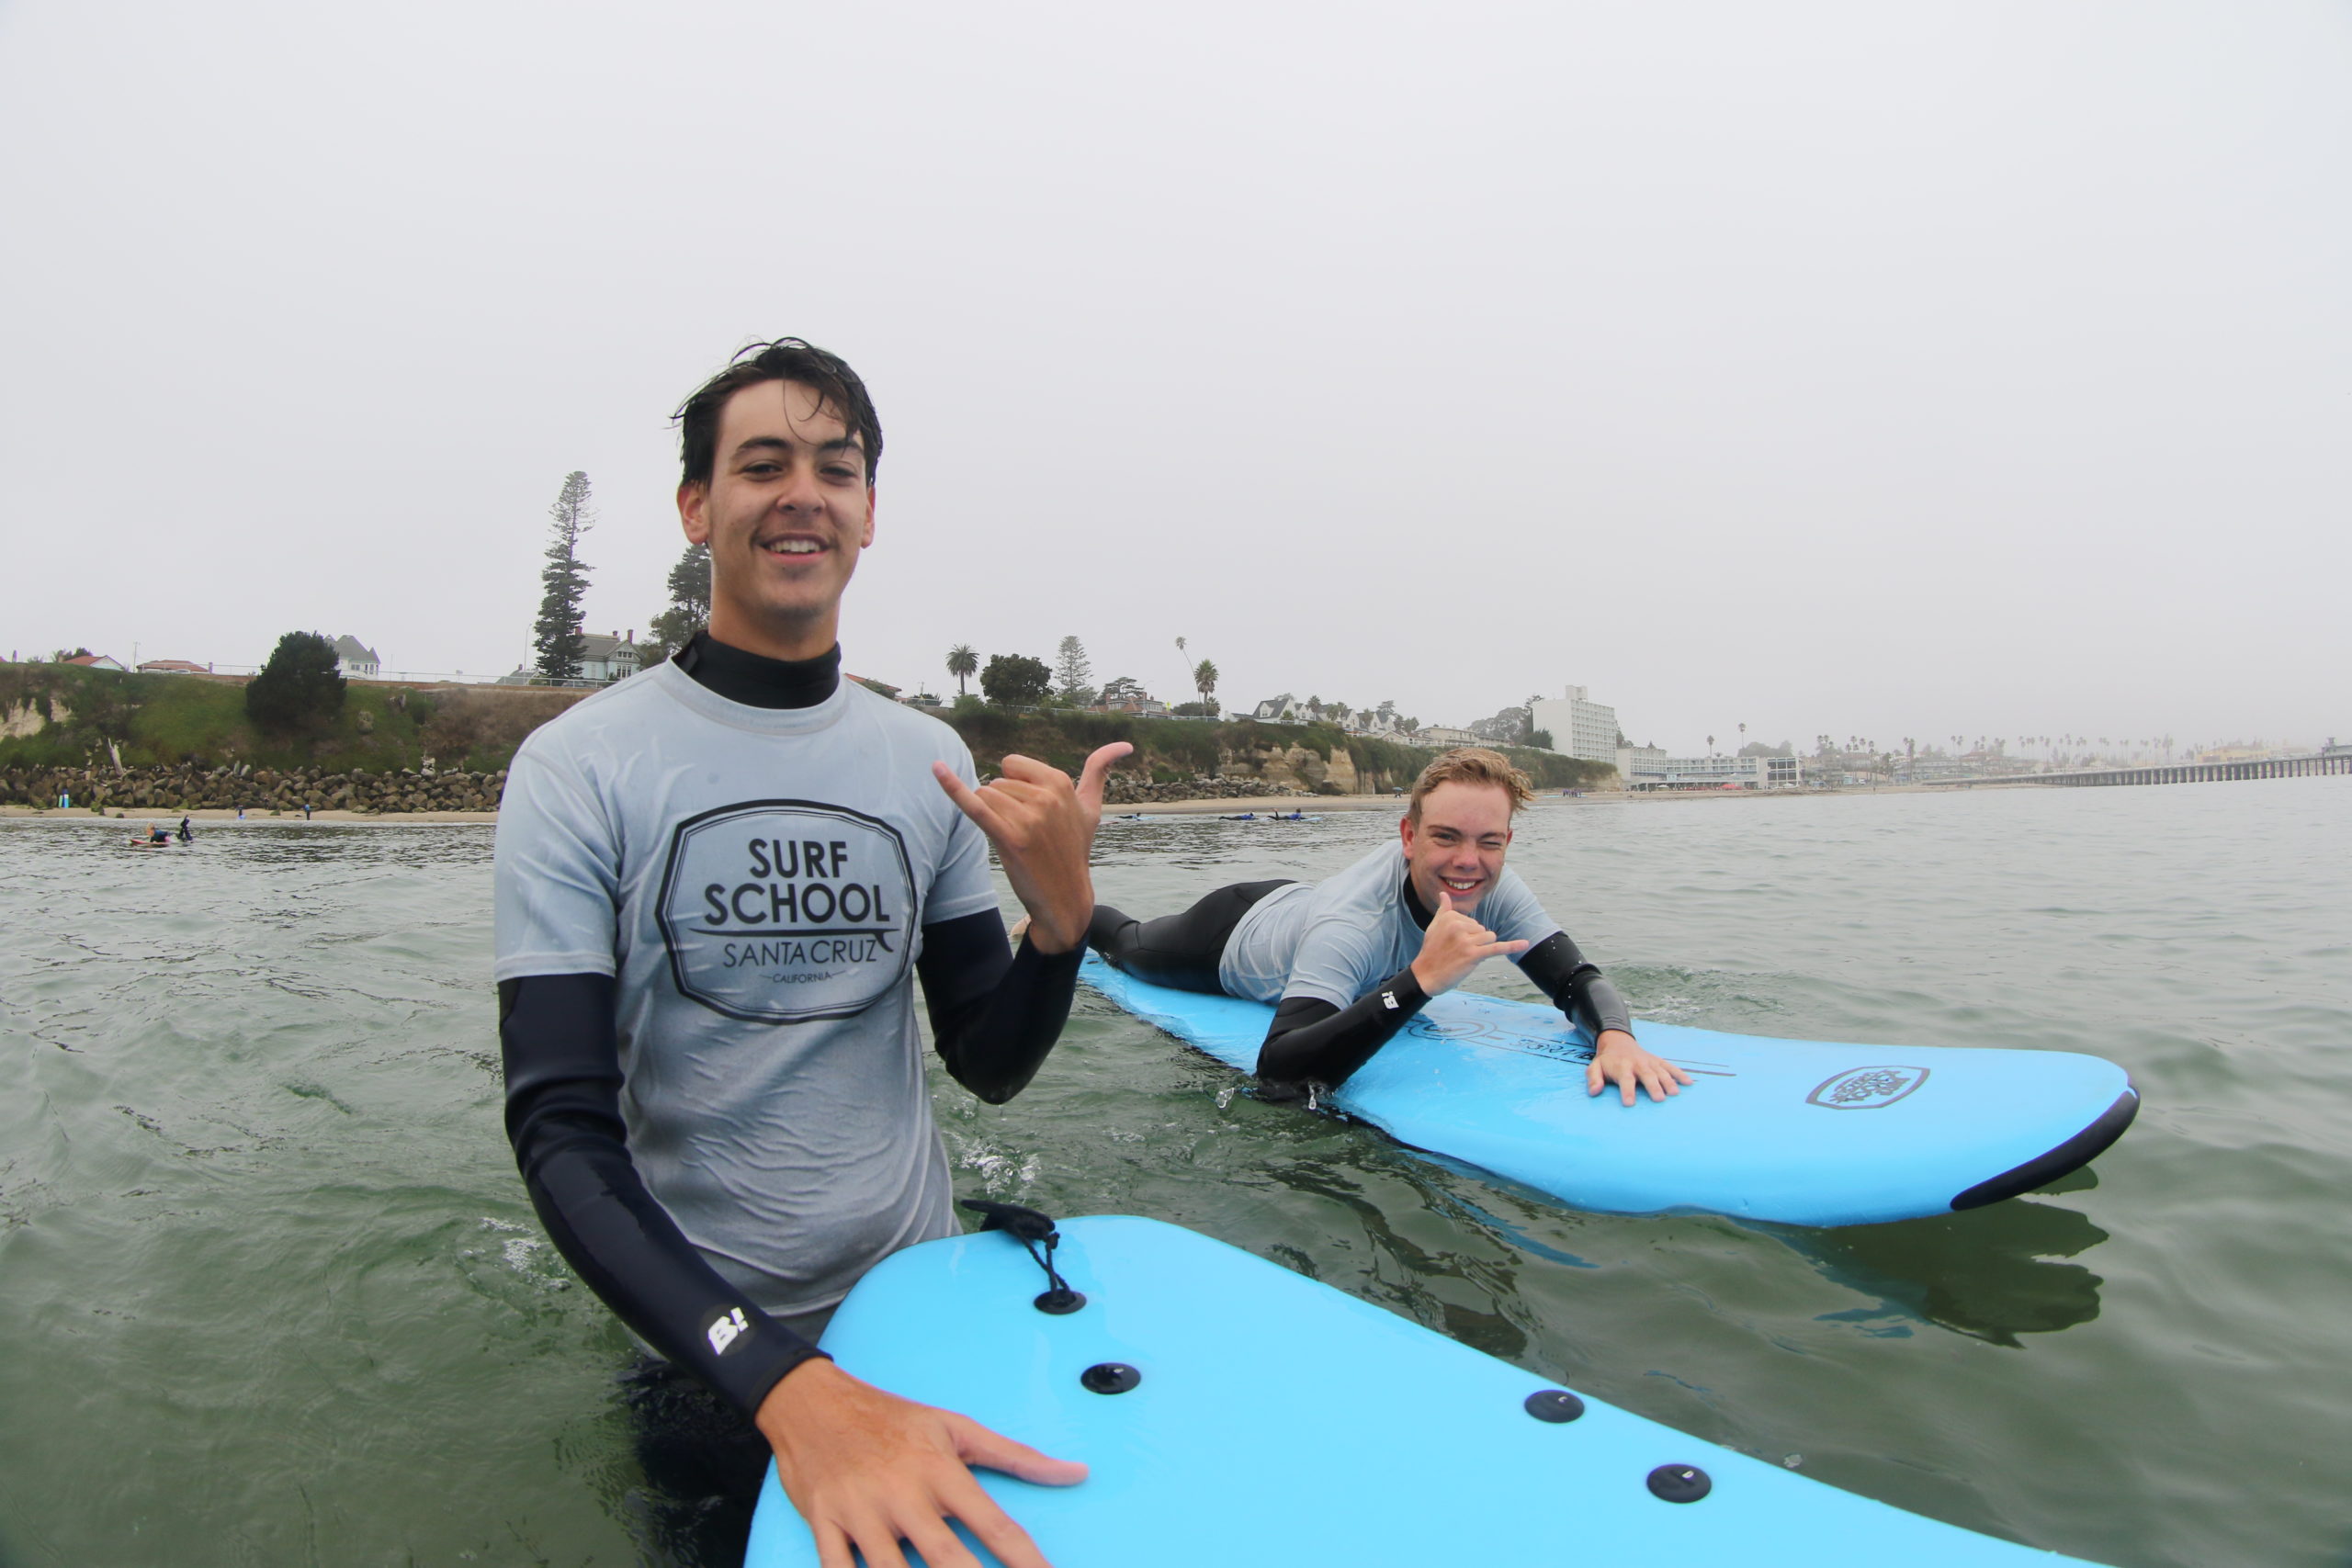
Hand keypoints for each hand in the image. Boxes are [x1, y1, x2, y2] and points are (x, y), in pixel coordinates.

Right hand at [757, 1358, 1086, 1567]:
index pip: (995, 1527)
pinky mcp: (824, 1524)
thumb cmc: (889, 1417)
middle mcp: (903, 1494)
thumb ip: (1017, 1457)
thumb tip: (1076, 1473)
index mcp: (940, 1471)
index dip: (1026, 1562)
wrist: (812, 1401)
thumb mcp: (955, 1428)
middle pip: (946, 1558)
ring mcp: (861, 1513)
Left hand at [933, 743, 1132, 953]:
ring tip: (1015, 839)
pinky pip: (975, 806)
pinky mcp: (1009, 839)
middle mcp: (1046, 797)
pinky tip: (936, 769)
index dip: (1014, 786)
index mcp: (1060, 783)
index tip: (1031, 809)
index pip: (1011, 764)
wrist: (1066, 896)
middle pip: (997, 782)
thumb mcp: (1091, 808)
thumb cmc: (1074, 848)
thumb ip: (1099, 771)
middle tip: (1026, 832)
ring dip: (992, 817)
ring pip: (985, 795)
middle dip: (1003, 805)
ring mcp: (1028, 818)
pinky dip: (953, 787)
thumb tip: (1126, 744)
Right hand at [1408, 890, 1531, 995]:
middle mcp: (1458, 925)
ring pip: (1490, 938)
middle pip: (1483, 930)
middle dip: (1475, 942)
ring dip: (1481, 948)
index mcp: (1450, 916)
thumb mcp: (1434, 927)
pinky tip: (1526, 944)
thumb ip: (1443, 910)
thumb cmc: (1431, 951)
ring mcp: (1466, 940)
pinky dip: (1512, 946)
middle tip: (1456, 952)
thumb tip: (1444, 894)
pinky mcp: (1473, 955)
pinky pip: (1497, 948)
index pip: (1473, 922)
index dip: (1467, 935)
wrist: (1425, 975)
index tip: (1452, 943)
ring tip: (1464, 956)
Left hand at [1585, 1029, 1693, 1105]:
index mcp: (1621, 1067)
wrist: (1618, 1042)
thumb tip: (1594, 1091)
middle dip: (1653, 1087)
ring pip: (1661, 1072)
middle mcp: (1638, 1064)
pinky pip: (1671, 1067)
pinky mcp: (1658, 1061)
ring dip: (1669, 1082)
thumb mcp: (1595, 1067)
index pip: (1625, 1080)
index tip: (1629, 1103)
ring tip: (1675, 1094)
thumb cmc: (1607, 1061)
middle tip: (1659, 1099)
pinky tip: (1689, 1083)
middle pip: (1647, 1076)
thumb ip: (1593, 1079)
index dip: (1627, 1091)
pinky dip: (1680, 1074)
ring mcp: (1650, 1062)